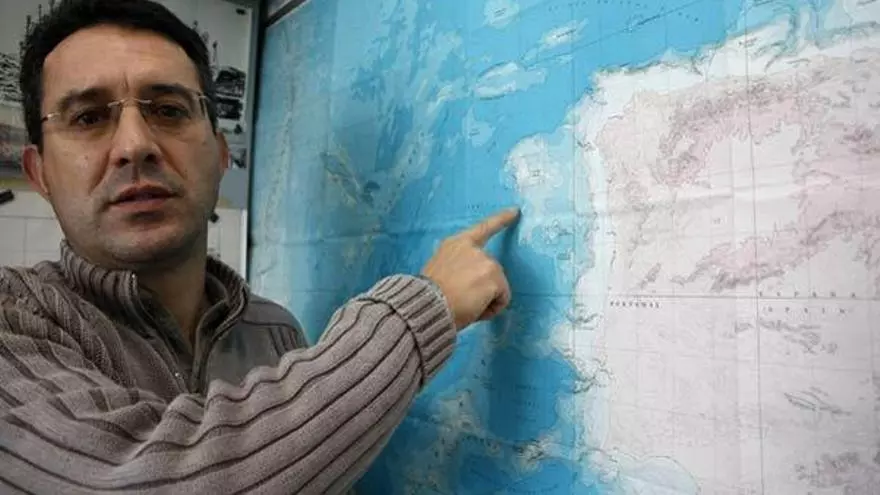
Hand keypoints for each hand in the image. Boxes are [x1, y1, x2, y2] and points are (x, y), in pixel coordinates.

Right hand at [421, 208, 519, 329]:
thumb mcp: (440, 269)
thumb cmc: (429, 295)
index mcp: (456, 244)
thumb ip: (458, 266)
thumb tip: (469, 281)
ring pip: (498, 285)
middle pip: (491, 268)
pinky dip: (493, 308)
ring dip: (487, 298)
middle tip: (464, 301)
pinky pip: (503, 298)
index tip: (515, 211)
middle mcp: (473, 248)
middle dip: (484, 285)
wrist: (429, 305)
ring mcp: (486, 261)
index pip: (482, 228)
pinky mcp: (495, 277)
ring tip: (467, 307)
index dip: (501, 219)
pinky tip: (476, 310)